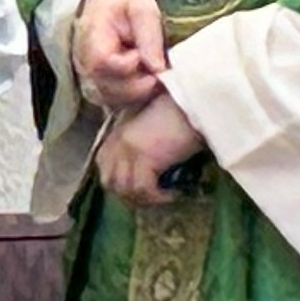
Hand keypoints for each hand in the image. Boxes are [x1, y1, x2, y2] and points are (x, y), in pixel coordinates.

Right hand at [73, 0, 168, 110]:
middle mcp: (85, 65)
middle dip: (139, 84)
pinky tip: (147, 79)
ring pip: (113, 100)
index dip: (129, 64)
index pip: (104, 65)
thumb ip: (149, 36)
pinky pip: (115, 101)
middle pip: (109, 89)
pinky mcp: (99, 86)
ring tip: (153, 72)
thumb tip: (158, 68)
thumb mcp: (142, 8)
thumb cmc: (125, 1)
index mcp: (91, 41)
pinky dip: (134, 96)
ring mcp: (90, 78)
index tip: (143, 51)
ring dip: (138, 92)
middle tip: (158, 68)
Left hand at [94, 93, 206, 208]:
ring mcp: (128, 149)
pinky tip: (175, 193)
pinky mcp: (143, 157)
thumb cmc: (183, 110)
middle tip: (153, 199)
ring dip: (146, 199)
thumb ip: (143, 142)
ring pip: (125, 189)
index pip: (104, 166)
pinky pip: (143, 189)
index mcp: (118, 132)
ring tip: (167, 196)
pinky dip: (159, 197)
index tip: (140, 190)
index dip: (119, 182)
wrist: (196, 101)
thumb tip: (152, 168)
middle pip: (109, 182)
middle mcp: (117, 141)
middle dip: (129, 196)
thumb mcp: (153, 124)